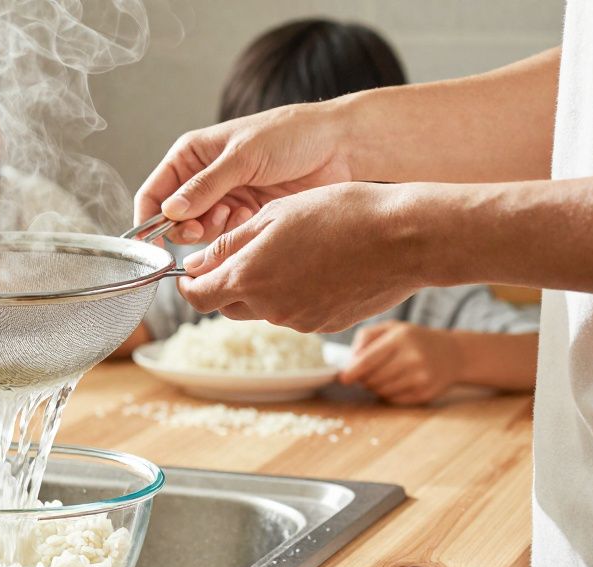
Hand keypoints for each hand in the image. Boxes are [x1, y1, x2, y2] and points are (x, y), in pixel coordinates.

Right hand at [134, 102, 354, 242]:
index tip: (153, 243)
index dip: (149, 220)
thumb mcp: (243, 156)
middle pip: (173, 219)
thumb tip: (170, 211)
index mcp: (192, 155)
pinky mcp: (246, 215)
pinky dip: (233, 234)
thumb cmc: (291, 135)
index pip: (153, 193)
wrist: (339, 147)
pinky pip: (225, 237)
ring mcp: (224, 198)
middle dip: (185, 228)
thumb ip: (205, 186)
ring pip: (199, 231)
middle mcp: (203, 179)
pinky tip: (251, 217)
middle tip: (203, 229)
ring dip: (212, 230)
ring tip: (235, 214)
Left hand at [178, 181, 426, 331]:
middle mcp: (269, 308)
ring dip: (264, 287)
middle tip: (246, 254)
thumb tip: (197, 264)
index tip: (191, 273)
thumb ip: (230, 244)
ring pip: (264, 309)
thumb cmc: (340, 214)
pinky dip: (296, 294)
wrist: (404, 238)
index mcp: (248, 279)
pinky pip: (296, 313)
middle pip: (228, 306)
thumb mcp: (275, 215)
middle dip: (227, 284)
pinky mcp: (325, 326)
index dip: (189, 285)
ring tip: (294, 251)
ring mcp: (299, 322)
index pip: (198, 297)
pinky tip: (320, 266)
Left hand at [339, 321, 461, 404]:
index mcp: (401, 338)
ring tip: (383, 376)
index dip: (352, 372)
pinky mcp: (426, 393)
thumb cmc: (413, 339)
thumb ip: (366, 337)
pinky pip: (394, 400)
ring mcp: (422, 377)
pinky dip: (388, 394)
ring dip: (375, 387)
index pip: (368, 360)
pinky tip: (396, 383)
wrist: (453, 354)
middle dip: (363, 379)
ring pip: (381, 391)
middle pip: (372, 378)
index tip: (342, 378)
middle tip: (366, 373)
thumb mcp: (391, 328)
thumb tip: (350, 361)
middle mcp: (413, 357)